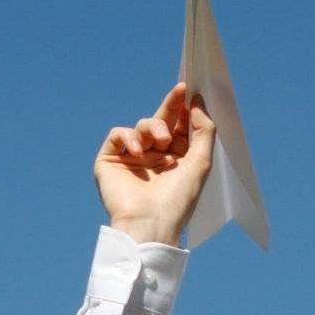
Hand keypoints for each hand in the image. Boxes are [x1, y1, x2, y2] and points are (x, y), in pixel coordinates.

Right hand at [93, 82, 214, 245]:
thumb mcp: (201, 162)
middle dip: (171, 106)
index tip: (191, 91)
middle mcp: (153, 158)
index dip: (185, 109)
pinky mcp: (110, 161)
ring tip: (161, 142)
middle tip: (180, 91)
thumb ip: (203, 130)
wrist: (149, 223)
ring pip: (141, 126)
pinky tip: (138, 150)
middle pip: (161, 122)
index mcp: (175, 160)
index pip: (179, 127)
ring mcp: (132, 159)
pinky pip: (118, 134)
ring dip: (153, 128)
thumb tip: (198, 103)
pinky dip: (128, 137)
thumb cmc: (178, 199)